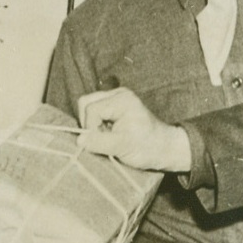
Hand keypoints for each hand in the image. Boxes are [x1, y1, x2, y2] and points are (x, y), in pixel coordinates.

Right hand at [76, 88, 191, 172]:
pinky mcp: (113, 106)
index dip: (90, 128)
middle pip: (86, 102)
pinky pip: (94, 111)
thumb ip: (100, 142)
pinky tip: (108, 134)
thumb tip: (79, 140)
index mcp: (122, 100)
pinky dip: (96, 125)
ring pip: (87, 106)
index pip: (91, 109)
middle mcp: (118, 94)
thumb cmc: (147, 147)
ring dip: (91, 124)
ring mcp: (115, 99)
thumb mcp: (122, 146)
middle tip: (101, 138)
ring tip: (106, 137)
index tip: (100, 143)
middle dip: (88, 123)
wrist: (163, 148)